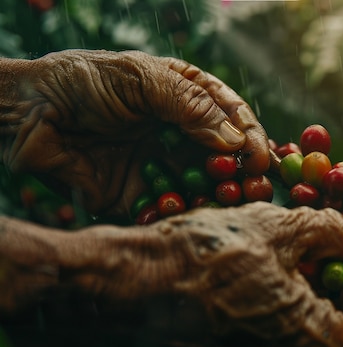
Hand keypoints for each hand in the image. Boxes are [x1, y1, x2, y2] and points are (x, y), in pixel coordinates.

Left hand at [0, 50, 268, 214]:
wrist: (26, 111)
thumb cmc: (85, 82)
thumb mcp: (142, 79)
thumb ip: (190, 107)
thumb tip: (235, 141)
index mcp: (185, 98)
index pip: (230, 118)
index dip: (249, 137)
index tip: (261, 157)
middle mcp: (179, 134)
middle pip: (223, 157)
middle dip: (242, 173)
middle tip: (257, 189)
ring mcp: (161, 165)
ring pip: (203, 186)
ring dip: (221, 197)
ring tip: (233, 205)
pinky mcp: (139, 195)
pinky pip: (169, 209)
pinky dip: (183, 215)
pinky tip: (195, 215)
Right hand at [0, 203, 342, 346]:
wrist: (129, 286)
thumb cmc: (203, 257)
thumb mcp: (279, 229)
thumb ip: (335, 232)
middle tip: (327, 252)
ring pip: (310, 341)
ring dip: (313, 298)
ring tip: (292, 257)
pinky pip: (279, 346)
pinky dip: (285, 313)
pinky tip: (264, 276)